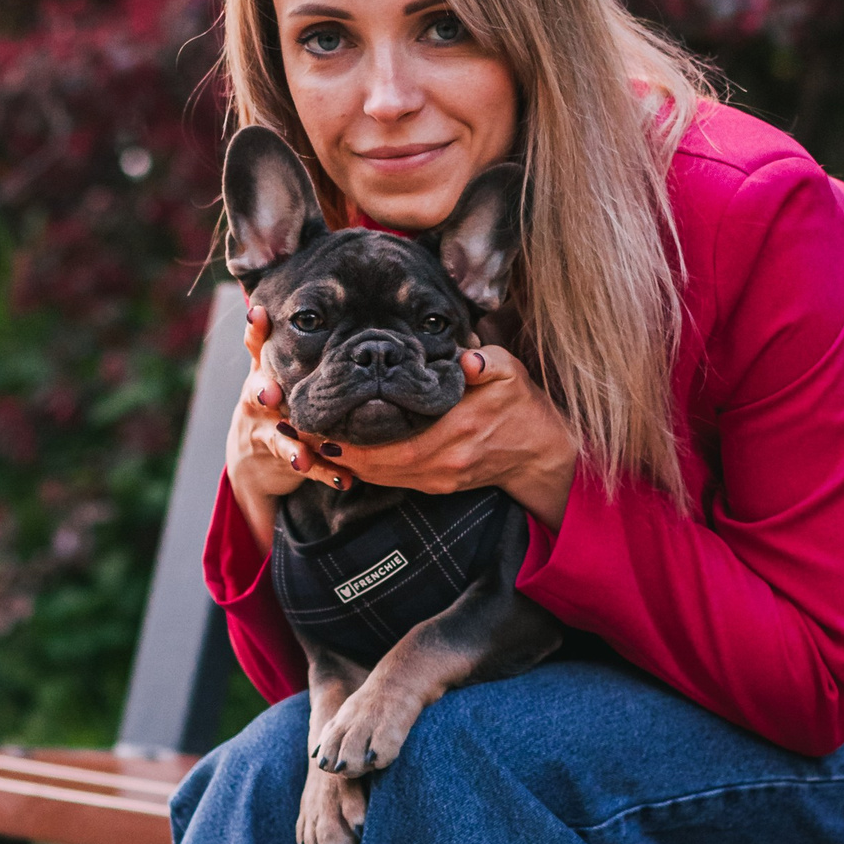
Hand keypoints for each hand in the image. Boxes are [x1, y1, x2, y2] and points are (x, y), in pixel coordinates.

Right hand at [224, 300, 352, 554]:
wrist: (251, 461)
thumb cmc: (273, 403)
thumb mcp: (272, 372)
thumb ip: (281, 344)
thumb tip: (301, 297)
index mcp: (262, 373)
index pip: (256, 348)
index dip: (255, 331)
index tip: (258, 314)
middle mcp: (257, 401)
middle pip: (256, 394)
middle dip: (263, 393)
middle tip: (270, 395)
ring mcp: (265, 433)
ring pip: (277, 438)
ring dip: (291, 445)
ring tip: (302, 456)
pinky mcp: (279, 460)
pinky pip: (303, 465)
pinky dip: (323, 472)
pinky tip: (344, 478)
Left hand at [324, 347, 578, 531]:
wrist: (541, 453)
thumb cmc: (522, 406)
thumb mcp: (509, 372)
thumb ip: (485, 363)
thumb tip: (467, 357)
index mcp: (457, 432)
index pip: (394, 445)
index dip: (354, 442)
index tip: (322, 428)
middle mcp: (444, 463)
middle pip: (378, 467)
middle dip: (338, 453)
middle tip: (301, 434)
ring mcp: (440, 479)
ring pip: (382, 477)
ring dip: (347, 463)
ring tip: (313, 443)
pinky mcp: (438, 486)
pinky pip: (393, 480)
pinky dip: (366, 469)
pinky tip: (344, 453)